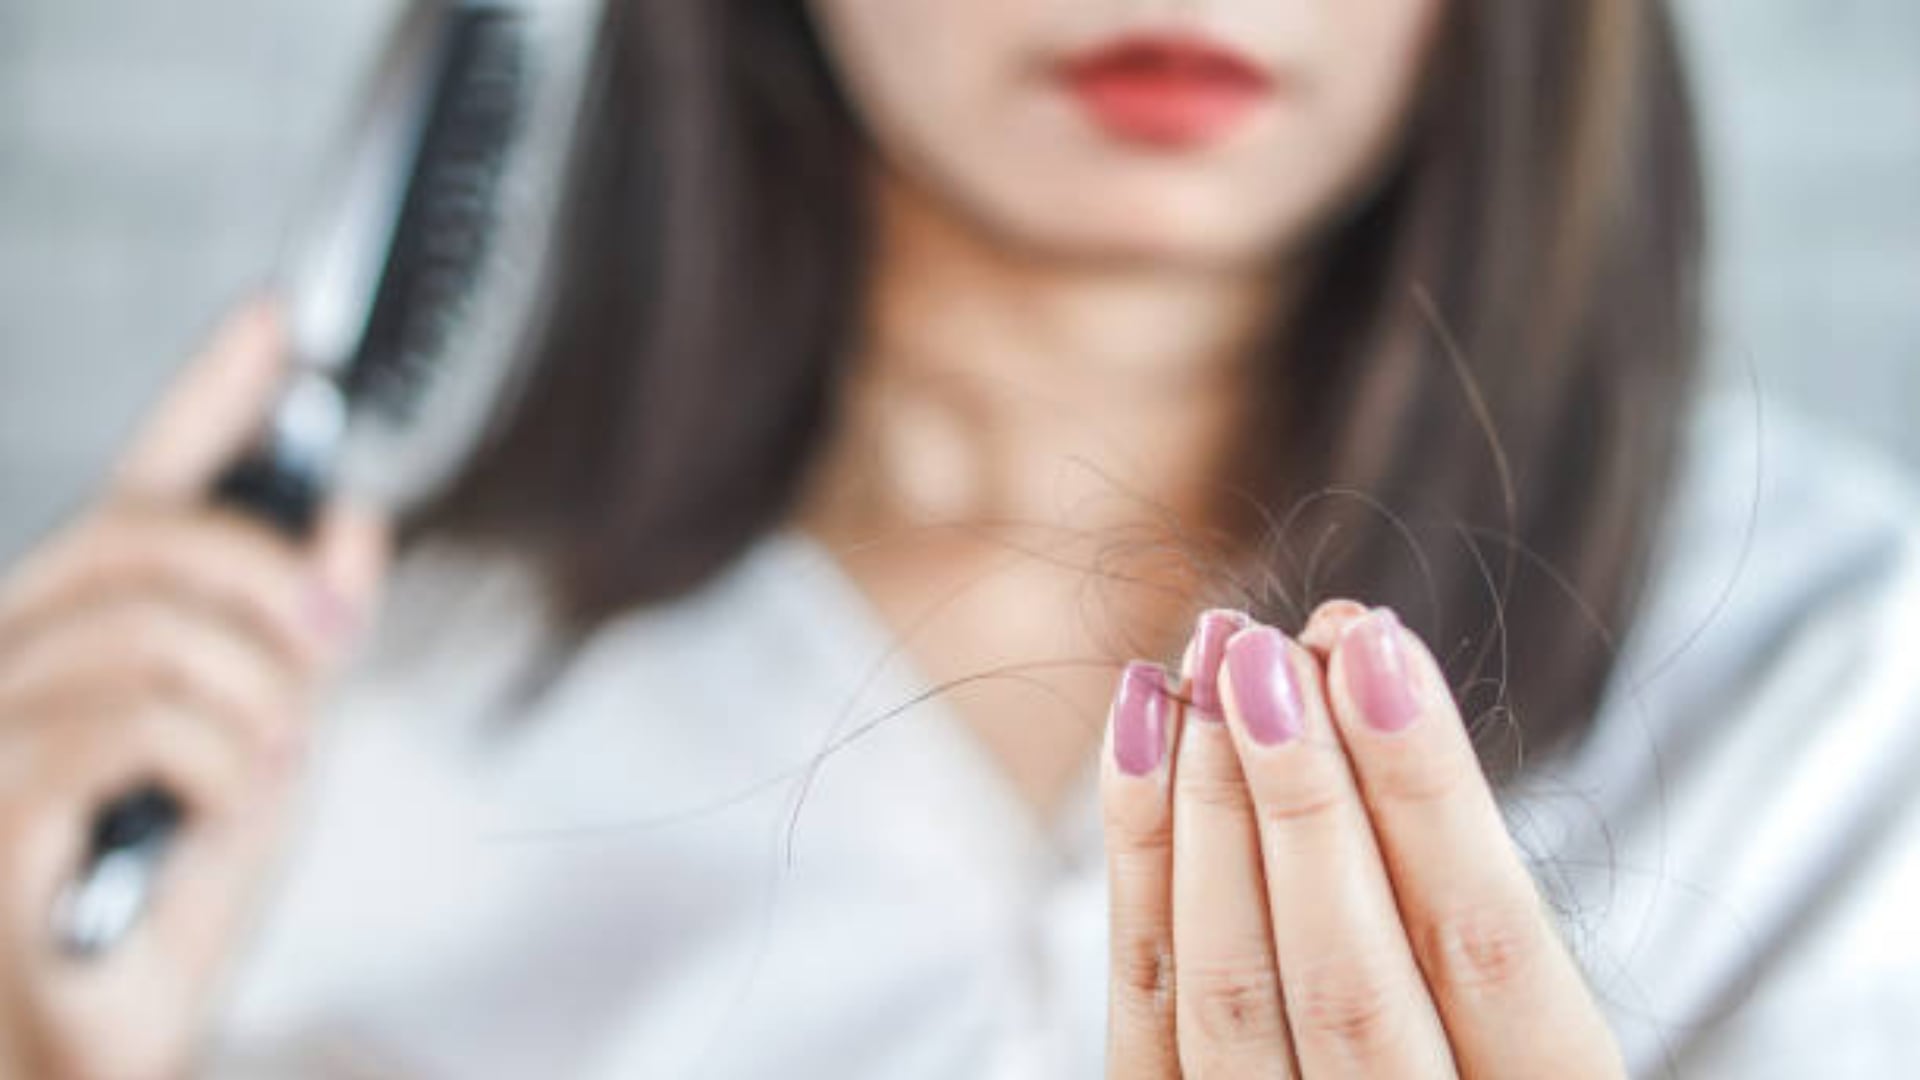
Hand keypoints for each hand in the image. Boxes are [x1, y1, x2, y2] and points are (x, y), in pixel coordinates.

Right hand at [0, 302, 387, 1079]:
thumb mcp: (271, 761)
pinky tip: (234, 803)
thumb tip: (355, 520)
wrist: (94, 1055)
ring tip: (270, 769)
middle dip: (261, 570)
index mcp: (77, 645)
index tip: (278, 324)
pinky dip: (217, 760)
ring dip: (252, 698)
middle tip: (333, 637)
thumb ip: (300, 645)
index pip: (138, 490)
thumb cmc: (164, 920)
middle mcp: (6, 667)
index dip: (206, 400)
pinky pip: (121, 729)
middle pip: (135, 538)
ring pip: (143, 636)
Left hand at [1101, 602, 1621, 1077]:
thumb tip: (1364, 666)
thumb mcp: (1515, 996)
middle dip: (1302, 796)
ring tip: (1209, 666)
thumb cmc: (1468, 1039)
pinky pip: (1148, 1007)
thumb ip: (1451, 872)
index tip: (1377, 649)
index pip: (1486, 952)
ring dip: (1210, 811)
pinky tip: (1141, 734)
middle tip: (1264, 649)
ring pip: (1232, 994)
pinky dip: (1140, 861)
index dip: (1430, 795)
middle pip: (1348, 981)